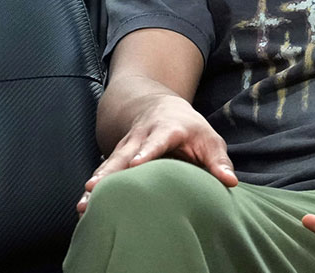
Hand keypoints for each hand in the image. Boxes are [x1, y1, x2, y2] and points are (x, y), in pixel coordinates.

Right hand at [76, 93, 236, 214]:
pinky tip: (84, 206)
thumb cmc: (191, 130)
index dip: (147, 152)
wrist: (161, 109)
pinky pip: (104, 173)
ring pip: (108, 164)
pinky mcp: (117, 157)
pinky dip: (94, 188)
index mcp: (167, 130)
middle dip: (110, 171)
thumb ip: (218, 161)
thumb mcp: (210, 140)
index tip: (137, 164)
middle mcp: (141, 137)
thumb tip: (230, 182)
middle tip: (94, 187)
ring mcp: (126, 147)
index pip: (157, 140)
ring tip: (84, 203)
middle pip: (123, 154)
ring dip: (96, 183)